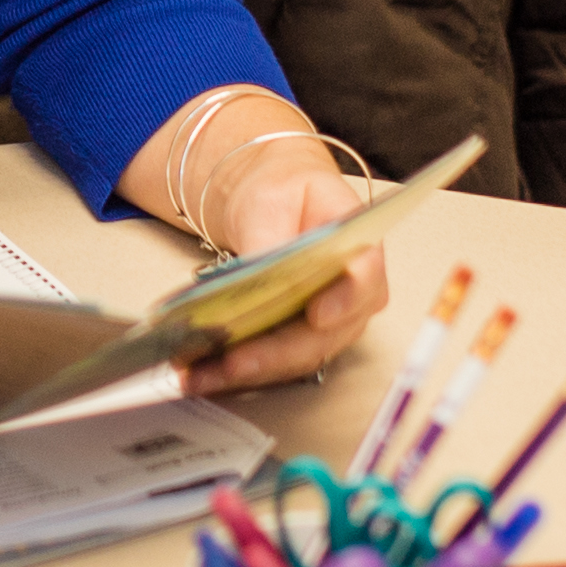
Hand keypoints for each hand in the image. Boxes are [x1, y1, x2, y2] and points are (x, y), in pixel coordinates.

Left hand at [181, 164, 384, 397]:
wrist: (275, 201)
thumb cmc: (283, 192)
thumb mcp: (271, 198)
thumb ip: (270, 237)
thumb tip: (259, 273)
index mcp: (359, 245)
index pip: (365, 276)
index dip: (346, 299)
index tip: (317, 314)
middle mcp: (355, 294)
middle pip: (327, 334)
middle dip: (276, 353)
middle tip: (231, 361)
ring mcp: (333, 323)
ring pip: (299, 357)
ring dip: (250, 371)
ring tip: (200, 374)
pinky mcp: (303, 340)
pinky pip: (276, 362)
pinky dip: (239, 370)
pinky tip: (202, 372)